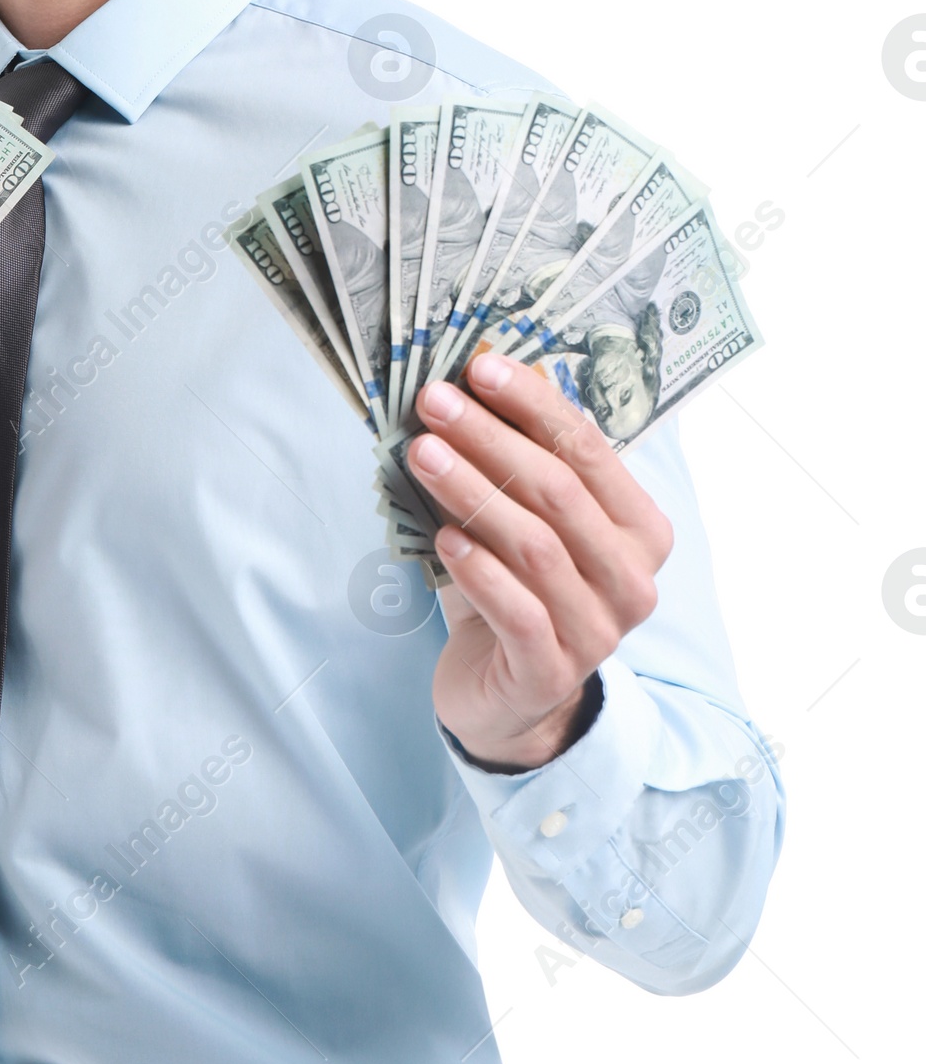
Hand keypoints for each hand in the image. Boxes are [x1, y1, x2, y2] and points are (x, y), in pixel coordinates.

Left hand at [409, 352, 672, 770]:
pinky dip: (478, 568)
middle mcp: (632, 579)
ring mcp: (598, 629)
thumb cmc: (516, 590)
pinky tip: (443, 538)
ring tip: (422, 454)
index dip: (533, 403)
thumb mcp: (523, 522)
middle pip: (559, 491)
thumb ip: (516, 463)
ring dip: (472, 492)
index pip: (588, 449)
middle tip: (434, 402)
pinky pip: (516, 608)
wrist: (507, 696)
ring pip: (535, 545)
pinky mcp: (551, 669)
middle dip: (491, 438)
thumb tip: (475, 380)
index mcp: (640, 529)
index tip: (479, 366)